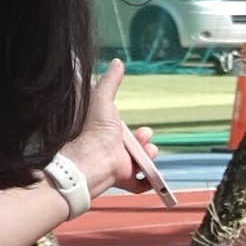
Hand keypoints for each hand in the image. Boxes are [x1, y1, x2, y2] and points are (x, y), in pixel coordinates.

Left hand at [59, 65, 158, 204]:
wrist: (95, 156)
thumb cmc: (95, 128)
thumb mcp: (103, 98)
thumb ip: (110, 81)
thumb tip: (117, 62)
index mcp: (110, 136)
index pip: (127, 137)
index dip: (138, 134)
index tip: (141, 130)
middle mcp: (114, 153)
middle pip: (138, 150)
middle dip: (146, 144)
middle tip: (145, 138)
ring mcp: (119, 168)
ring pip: (142, 164)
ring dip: (149, 157)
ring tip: (147, 153)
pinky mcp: (125, 181)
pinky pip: (142, 183)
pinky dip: (148, 181)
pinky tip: (151, 176)